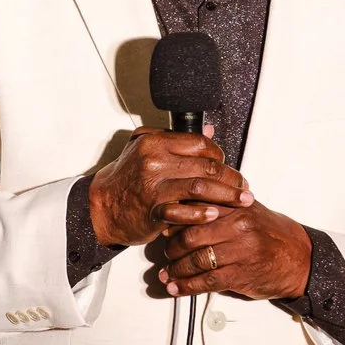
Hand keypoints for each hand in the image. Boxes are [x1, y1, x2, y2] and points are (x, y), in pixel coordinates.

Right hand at [89, 130, 250, 247]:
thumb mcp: (144, 148)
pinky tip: (215, 215)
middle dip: (231, 177)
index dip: (220, 155)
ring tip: (241, 200)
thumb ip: (176, 139)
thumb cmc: (125, 178)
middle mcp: (155, 161)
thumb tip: (210, 130)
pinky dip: (201, 214)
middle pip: (206, 166)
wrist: (100, 206)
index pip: (200, 143)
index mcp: (155, 142)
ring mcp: (154, 186)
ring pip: (201, 187)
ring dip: (226, 196)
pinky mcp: (152, 210)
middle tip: (244, 186)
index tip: (227, 166)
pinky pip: (183, 212)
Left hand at [158, 203, 314, 301]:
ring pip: (196, 260)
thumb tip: (184, 208)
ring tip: (166, 274)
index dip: (174, 220)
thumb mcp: (250, 210)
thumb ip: (221, 205)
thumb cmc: (272, 235)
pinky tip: (176, 288)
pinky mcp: (241, 274)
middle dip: (171, 248)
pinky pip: (207, 281)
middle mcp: (238, 226)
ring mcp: (240, 251)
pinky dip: (187, 286)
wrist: (300, 258)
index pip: (196, 209)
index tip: (163, 228)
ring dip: (176, 270)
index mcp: (236, 207)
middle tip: (164, 254)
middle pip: (191, 236)